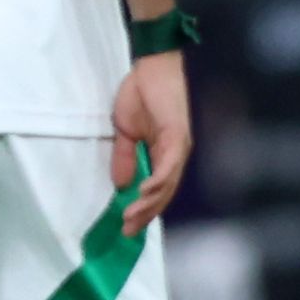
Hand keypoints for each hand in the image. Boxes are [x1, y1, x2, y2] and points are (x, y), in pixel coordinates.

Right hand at [113, 50, 192, 233]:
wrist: (151, 67)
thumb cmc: (140, 94)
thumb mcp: (125, 132)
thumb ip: (125, 158)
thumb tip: (121, 185)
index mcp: (164, 155)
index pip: (158, 190)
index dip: (144, 210)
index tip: (128, 228)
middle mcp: (176, 155)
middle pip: (164, 194)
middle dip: (146, 214)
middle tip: (128, 232)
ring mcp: (179, 147)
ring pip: (167, 185)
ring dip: (149, 203)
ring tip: (131, 218)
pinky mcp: (178, 136)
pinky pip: (168, 165)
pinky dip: (158, 181)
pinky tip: (144, 193)